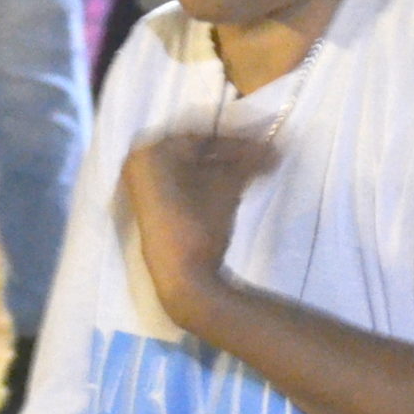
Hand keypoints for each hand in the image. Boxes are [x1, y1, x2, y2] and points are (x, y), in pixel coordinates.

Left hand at [120, 131, 275, 336]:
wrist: (184, 279)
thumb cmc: (200, 225)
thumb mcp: (227, 187)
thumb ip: (248, 161)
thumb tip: (275, 146)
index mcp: (149, 153)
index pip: (198, 135)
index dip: (235, 139)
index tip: (263, 141)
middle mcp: (138, 165)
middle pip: (192, 151)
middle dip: (230, 153)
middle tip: (261, 155)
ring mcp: (140, 189)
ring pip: (189, 168)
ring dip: (222, 168)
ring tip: (254, 171)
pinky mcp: (150, 209)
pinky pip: (181, 185)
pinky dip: (206, 183)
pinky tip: (234, 186)